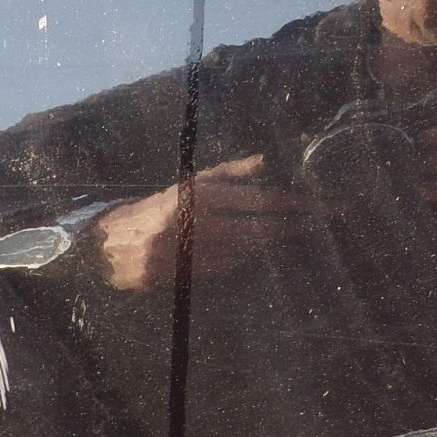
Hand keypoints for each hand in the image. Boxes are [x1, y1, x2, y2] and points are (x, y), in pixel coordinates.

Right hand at [93, 154, 314, 292]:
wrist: (114, 246)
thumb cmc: (157, 209)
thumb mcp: (190, 184)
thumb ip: (229, 173)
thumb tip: (264, 161)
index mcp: (200, 195)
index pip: (258, 199)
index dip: (292, 204)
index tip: (319, 206)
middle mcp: (200, 223)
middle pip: (261, 228)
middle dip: (294, 226)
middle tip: (321, 224)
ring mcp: (197, 252)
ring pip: (250, 249)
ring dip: (273, 243)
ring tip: (297, 235)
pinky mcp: (192, 275)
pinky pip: (233, 267)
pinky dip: (248, 259)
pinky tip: (258, 253)